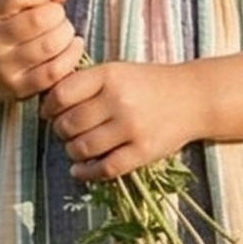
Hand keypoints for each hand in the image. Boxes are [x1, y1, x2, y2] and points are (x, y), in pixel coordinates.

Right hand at [0, 0, 80, 102]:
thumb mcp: (4, 3)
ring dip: (66, 33)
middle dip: (57, 13)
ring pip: (50, 45)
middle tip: (56, 16)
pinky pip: (55, 71)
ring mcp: (1, 69)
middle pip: (38, 20)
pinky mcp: (17, 90)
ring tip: (63, 31)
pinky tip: (73, 45)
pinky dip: (72, 54)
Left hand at [38, 59, 204, 181]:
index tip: (50, 113)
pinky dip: (86, 172)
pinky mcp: (143, 151)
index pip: (61, 95)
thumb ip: (86, 83)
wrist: (193, 98)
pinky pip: (105, 169)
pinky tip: (80, 169)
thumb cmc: (149, 84)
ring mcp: (132, 127)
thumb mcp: (118, 71)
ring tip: (77, 147)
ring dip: (72, 151)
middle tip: (66, 131)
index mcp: (109, 75)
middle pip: (68, 124)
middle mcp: (119, 100)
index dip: (49, 107)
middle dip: (60, 131)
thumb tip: (48, 104)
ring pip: (82, 148)